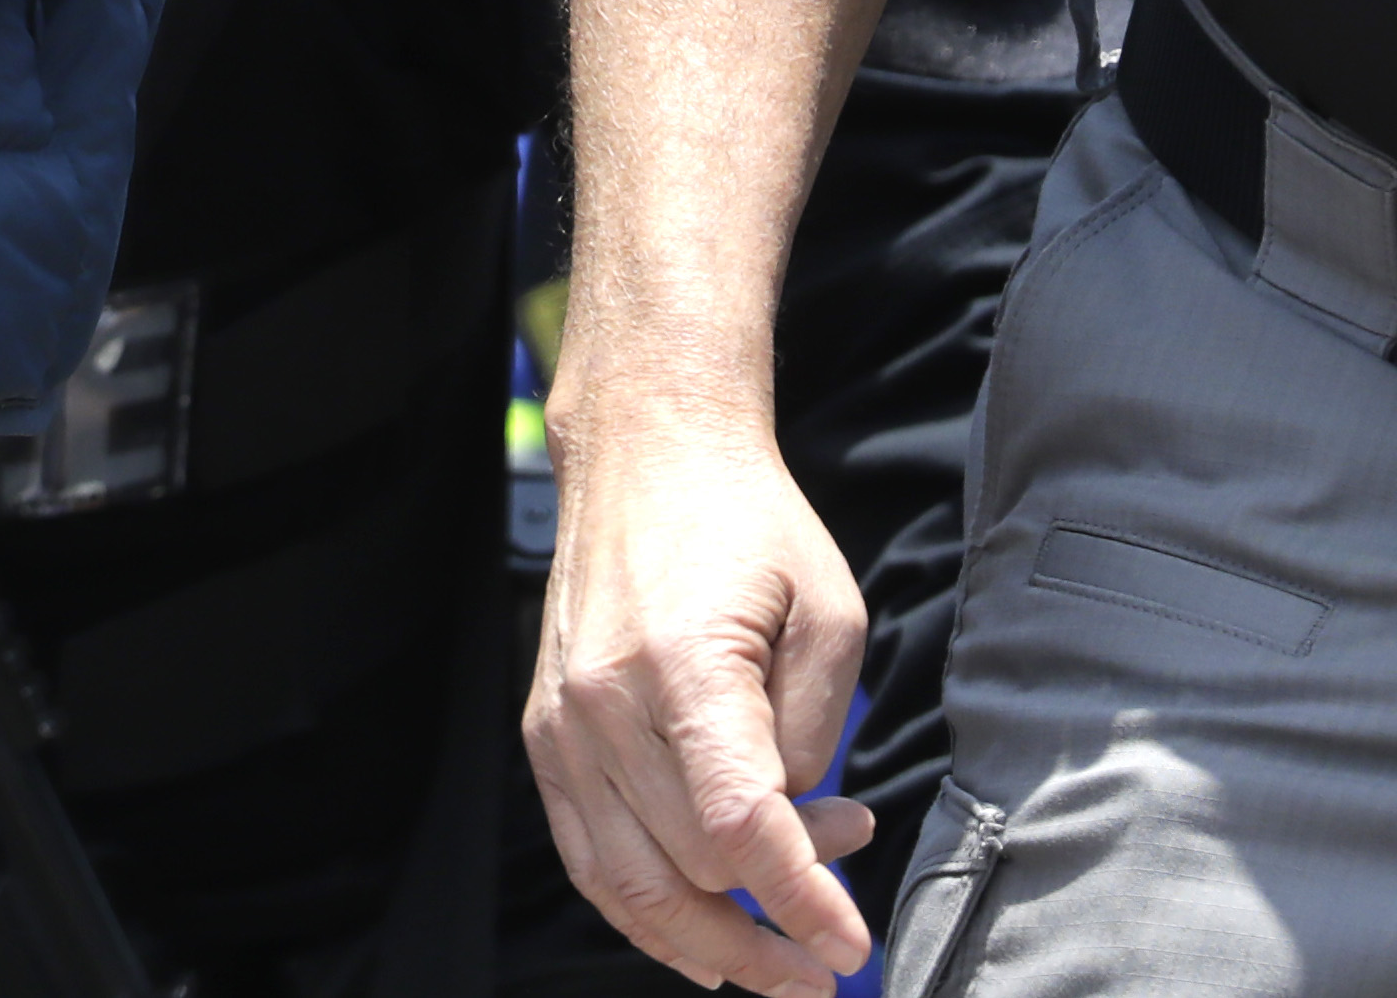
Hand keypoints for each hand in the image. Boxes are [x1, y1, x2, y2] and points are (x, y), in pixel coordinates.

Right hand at [526, 379, 877, 996]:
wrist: (643, 450)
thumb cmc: (747, 523)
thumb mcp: (829, 611)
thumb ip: (819, 728)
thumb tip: (801, 823)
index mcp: (682, 663)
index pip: (740, 826)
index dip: (801, 904)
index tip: (850, 950)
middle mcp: (605, 703)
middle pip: (693, 866)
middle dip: (780, 902)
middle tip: (842, 888)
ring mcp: (563, 724)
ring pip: (633, 886)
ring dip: (715, 941)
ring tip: (786, 958)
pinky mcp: (545, 734)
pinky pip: (589, 860)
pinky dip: (644, 917)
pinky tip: (704, 941)